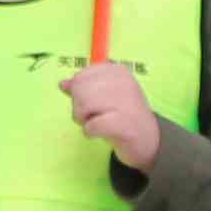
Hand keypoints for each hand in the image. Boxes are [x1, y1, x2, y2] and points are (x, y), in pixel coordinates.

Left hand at [63, 57, 164, 173]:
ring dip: (83, 120)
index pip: (81, 76)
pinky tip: (98, 133)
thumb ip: (83, 87)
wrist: (147, 140)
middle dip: (78, 107)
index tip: (91, 102)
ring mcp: (126, 102)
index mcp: (117, 71)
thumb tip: (62, 84)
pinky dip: (89, 131)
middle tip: (91, 116)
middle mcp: (123, 82)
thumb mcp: (103, 96)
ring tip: (95, 124)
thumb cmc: (122, 114)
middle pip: (80, 89)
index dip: (78, 92)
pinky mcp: (124, 124)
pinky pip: (92, 125)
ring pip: (84, 104)